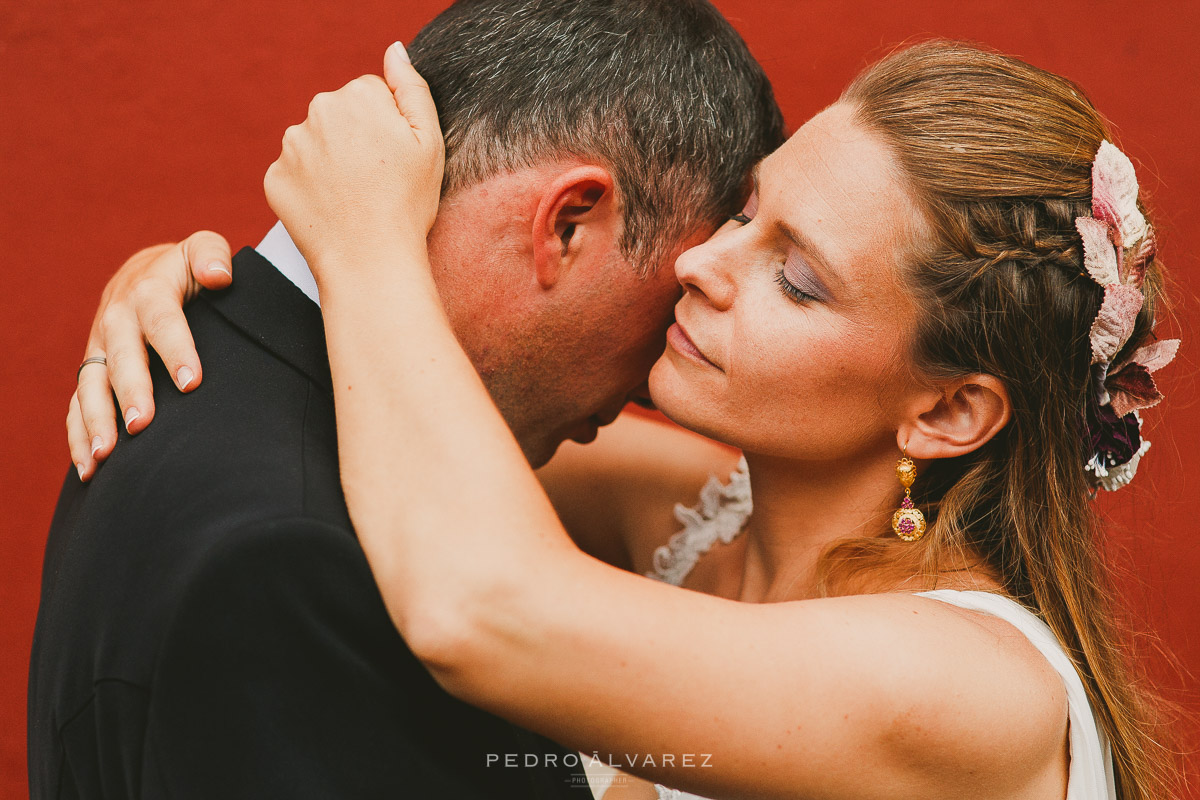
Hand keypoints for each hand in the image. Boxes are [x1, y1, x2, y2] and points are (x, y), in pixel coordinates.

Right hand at [68, 231, 233, 479]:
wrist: (144, 271)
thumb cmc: (186, 267)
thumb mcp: (201, 249)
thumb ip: (212, 255)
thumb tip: (220, 276)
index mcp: (148, 292)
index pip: (163, 321)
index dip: (176, 350)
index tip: (191, 383)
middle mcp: (117, 320)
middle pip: (121, 358)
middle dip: (131, 393)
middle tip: (142, 426)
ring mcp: (99, 347)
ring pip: (92, 385)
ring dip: (97, 421)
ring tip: (106, 456)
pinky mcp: (91, 370)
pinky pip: (78, 404)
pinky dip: (78, 436)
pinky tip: (89, 469)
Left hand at [263, 43, 443, 287]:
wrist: (369, 259)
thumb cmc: (407, 203)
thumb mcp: (430, 141)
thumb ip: (411, 88)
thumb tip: (394, 52)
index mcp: (358, 96)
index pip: (372, 97)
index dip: (389, 129)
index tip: (395, 160)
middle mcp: (317, 111)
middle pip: (340, 117)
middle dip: (356, 141)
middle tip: (377, 181)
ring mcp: (291, 146)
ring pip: (316, 145)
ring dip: (331, 164)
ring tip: (354, 198)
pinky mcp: (274, 178)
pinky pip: (295, 175)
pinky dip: (311, 189)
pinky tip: (332, 209)